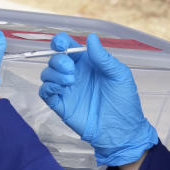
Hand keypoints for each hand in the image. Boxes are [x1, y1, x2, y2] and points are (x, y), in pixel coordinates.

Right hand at [38, 33, 157, 165]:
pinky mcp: (60, 104)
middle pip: (55, 59)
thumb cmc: (124, 103)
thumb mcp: (119, 75)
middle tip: (70, 69)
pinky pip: (45, 91)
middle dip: (58, 60)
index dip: (61, 42)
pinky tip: (60, 88)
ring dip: (54, 73)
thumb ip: (103, 57)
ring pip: (47, 73)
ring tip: (70, 81)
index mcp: (88, 64)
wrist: (121, 131)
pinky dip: (48, 86)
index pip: (68, 47)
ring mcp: (67, 89)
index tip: (61, 44)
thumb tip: (91, 37)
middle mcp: (75, 74)